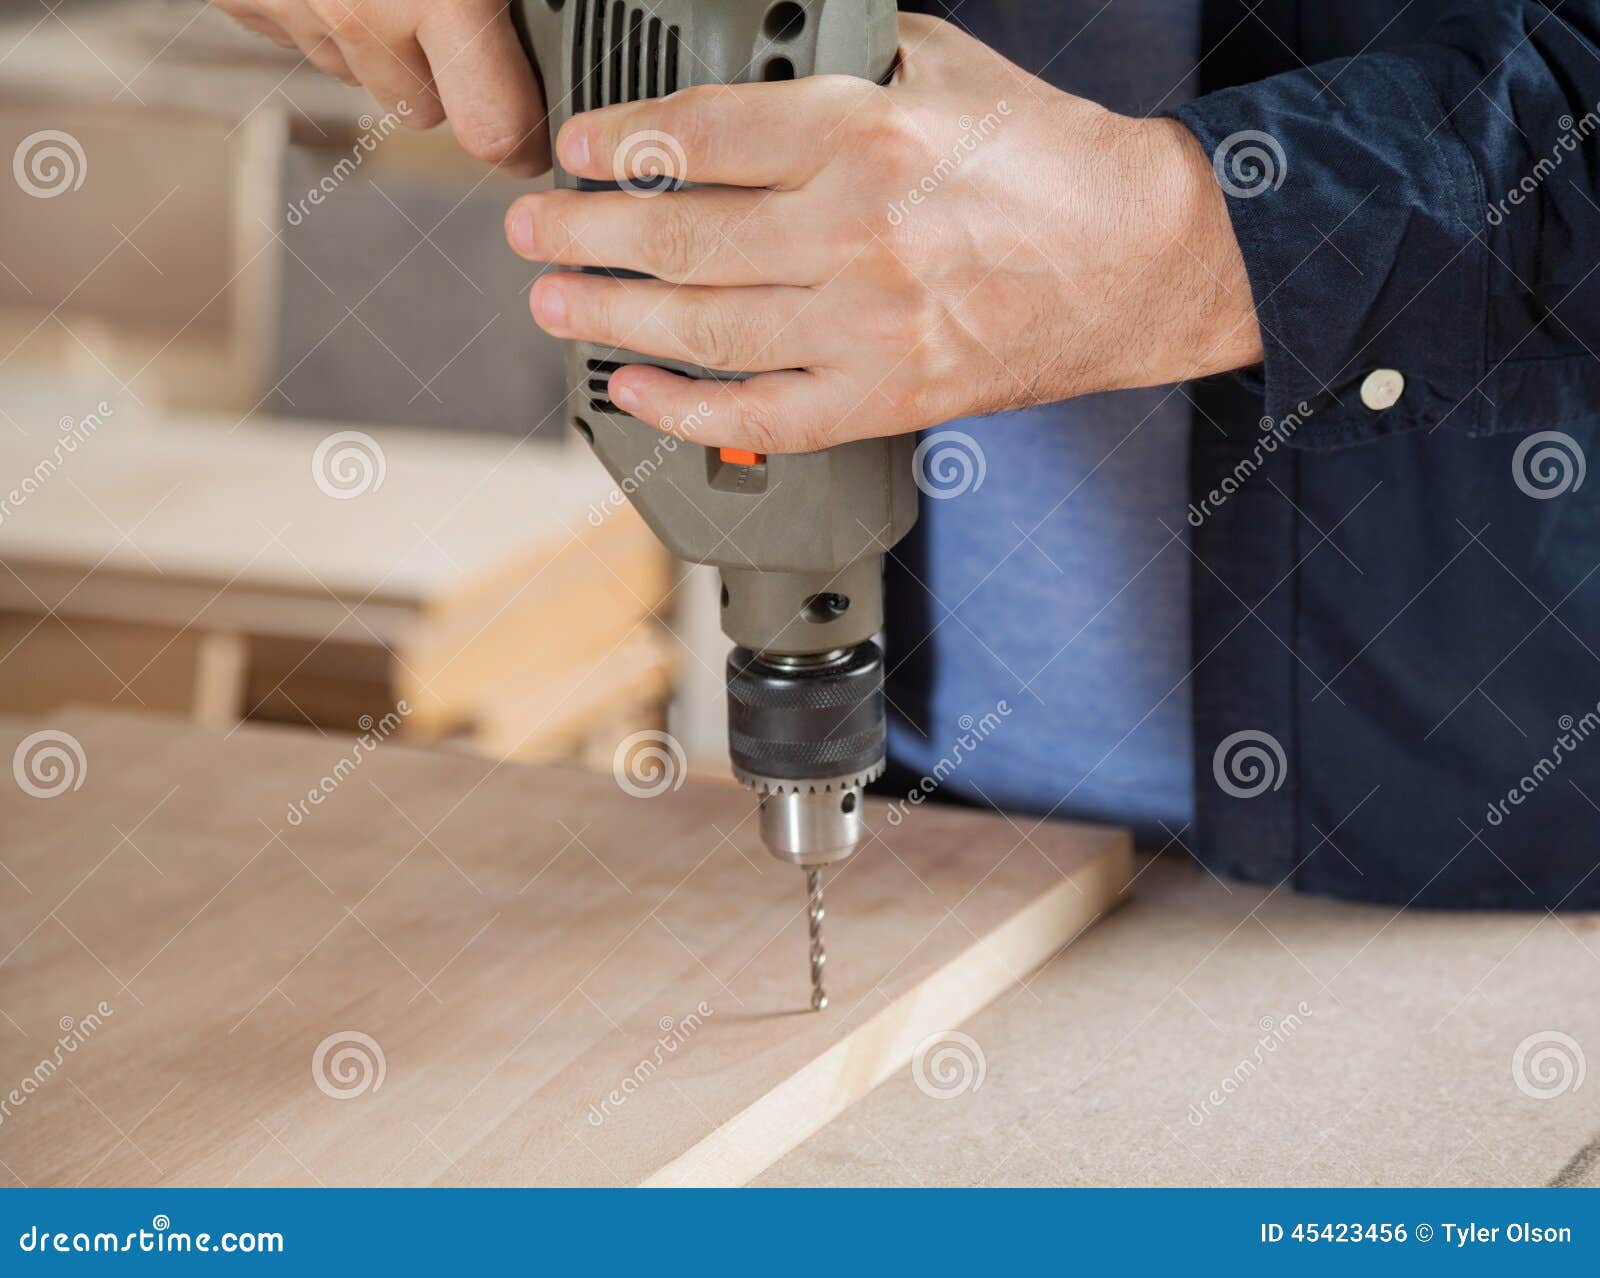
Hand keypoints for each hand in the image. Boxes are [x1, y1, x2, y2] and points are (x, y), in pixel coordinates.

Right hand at [209, 0, 549, 174]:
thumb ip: (520, 3)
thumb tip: (562, 46)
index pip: (495, 132)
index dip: (523, 140)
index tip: (534, 143)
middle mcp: (362, 19)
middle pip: (425, 110)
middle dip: (444, 76)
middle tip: (451, 16)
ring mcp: (294, 11)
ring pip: (362, 74)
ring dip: (380, 41)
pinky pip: (301, 34)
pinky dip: (319, 13)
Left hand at [503, 14, 1261, 453]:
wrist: (1142, 258)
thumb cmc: (1047, 164)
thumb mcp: (946, 65)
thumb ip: (844, 58)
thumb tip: (753, 59)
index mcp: (867, 134)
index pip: (703, 136)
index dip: (619, 142)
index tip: (577, 149)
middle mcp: (857, 232)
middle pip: (680, 239)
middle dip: (583, 236)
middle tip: (533, 232)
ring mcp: (868, 325)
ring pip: (703, 329)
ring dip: (610, 317)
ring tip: (556, 304)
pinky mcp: (887, 397)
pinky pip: (761, 415)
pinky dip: (686, 410)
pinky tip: (636, 391)